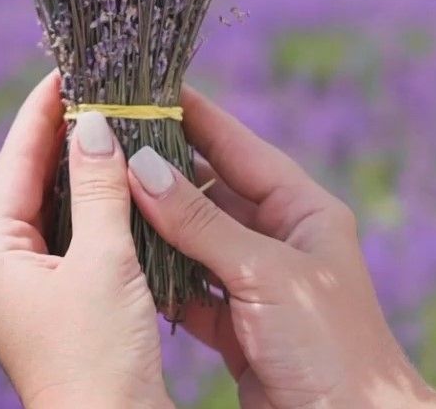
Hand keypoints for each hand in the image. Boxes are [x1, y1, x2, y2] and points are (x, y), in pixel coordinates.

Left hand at [0, 72, 171, 408]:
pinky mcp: (55, 306)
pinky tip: (117, 185)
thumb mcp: (103, 260)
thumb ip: (97, 187)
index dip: (40, 112)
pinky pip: (67, 237)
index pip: (13, 162)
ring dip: (78, 170)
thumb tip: (92, 122)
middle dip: (60, 136)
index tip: (65, 69)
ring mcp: (25, 291)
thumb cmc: (100, 358)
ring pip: (48, 209)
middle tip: (92, 89)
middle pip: (26, 182)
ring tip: (108, 124)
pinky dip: (91, 206)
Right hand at [127, 87, 435, 408]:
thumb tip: (141, 165)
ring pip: (194, 238)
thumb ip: (200, 222)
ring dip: (155, 224)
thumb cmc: (331, 348)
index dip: (193, 115)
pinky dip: (160, 278)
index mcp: (302, 209)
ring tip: (104, 194)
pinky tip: (125, 262)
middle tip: (109, 143)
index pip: (236, 146)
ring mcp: (257, 281)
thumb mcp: (264, 274)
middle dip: (162, 169)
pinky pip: (190, 288)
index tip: (147, 87)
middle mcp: (279, 238)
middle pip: (209, 189)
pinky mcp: (239, 325)